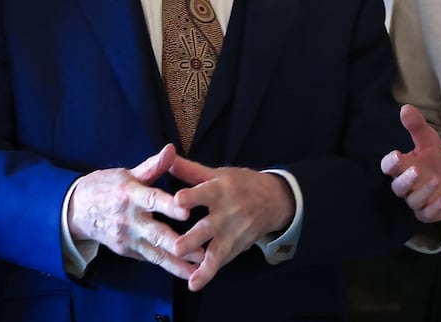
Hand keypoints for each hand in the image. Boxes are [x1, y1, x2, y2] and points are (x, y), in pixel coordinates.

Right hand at [67, 144, 201, 279]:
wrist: (76, 210)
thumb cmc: (106, 187)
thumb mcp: (126, 173)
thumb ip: (152, 166)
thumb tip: (171, 149)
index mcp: (130, 195)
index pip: (151, 200)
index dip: (169, 206)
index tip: (187, 211)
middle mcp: (129, 219)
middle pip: (155, 233)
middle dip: (178, 244)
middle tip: (201, 252)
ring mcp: (127, 238)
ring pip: (155, 253)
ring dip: (177, 262)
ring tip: (199, 268)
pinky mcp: (127, 250)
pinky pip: (149, 259)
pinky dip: (167, 266)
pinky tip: (186, 272)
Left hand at [168, 159, 294, 291]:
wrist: (274, 200)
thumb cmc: (240, 184)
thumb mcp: (219, 173)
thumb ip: (190, 170)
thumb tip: (166, 158)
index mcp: (222, 189)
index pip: (206, 192)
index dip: (192, 197)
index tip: (177, 201)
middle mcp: (229, 211)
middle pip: (210, 226)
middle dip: (194, 238)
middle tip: (177, 248)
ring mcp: (235, 231)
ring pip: (219, 250)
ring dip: (205, 265)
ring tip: (191, 279)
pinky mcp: (238, 246)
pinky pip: (222, 261)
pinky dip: (209, 273)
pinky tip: (195, 283)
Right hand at [381, 104, 440, 222]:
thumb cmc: (434, 159)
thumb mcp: (428, 140)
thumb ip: (416, 126)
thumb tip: (405, 107)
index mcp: (402, 167)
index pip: (388, 167)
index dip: (390, 163)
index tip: (397, 155)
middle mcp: (407, 186)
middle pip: (398, 187)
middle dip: (406, 180)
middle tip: (416, 170)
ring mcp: (417, 201)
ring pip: (414, 201)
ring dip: (424, 191)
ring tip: (437, 180)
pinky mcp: (428, 212)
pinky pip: (429, 213)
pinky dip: (437, 205)